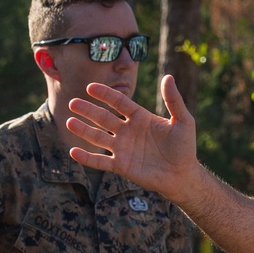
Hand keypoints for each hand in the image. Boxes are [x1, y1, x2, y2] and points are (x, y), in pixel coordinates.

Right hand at [65, 74, 198, 202]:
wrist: (183, 176)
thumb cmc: (185, 148)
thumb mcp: (184, 121)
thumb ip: (174, 101)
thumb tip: (168, 77)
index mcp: (139, 117)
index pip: (119, 102)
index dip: (105, 94)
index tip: (91, 87)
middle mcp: (127, 131)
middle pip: (104, 118)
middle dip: (88, 111)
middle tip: (73, 103)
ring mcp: (122, 148)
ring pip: (98, 137)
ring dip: (83, 130)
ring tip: (69, 122)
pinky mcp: (121, 166)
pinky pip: (100, 161)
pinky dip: (87, 158)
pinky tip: (73, 152)